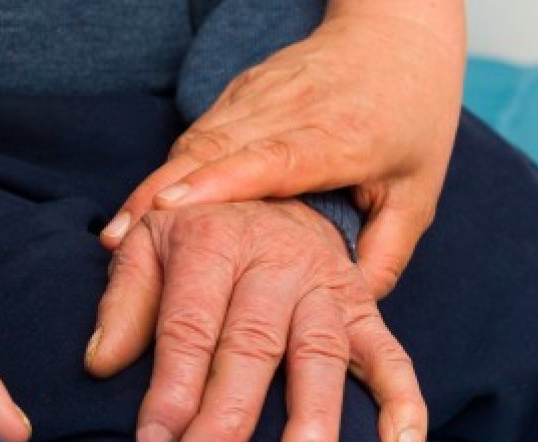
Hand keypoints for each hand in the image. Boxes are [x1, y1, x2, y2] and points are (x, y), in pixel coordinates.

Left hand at [86, 200, 426, 441]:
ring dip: (312, 418)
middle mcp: (274, 258)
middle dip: (226, 414)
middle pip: (252, 343)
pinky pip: (390, 352)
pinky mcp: (363, 306)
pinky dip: (401, 400)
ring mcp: (325, 284)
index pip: (189, 323)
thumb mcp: (146, 246)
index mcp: (212, 239)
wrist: (271, 190)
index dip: (170, 385)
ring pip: (320, 352)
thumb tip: (100, 365)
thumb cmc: (197, 234)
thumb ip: (122, 304)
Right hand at [101, 1, 464, 297]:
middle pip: (214, 150)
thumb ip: (385, 254)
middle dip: (161, 195)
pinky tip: (141, 209)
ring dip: (154, 187)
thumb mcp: (419, 192)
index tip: (172, 210)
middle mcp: (290, 109)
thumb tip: (348, 314)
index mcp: (340, 135)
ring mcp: (258, 95)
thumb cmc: (412, 116)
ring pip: (195, 141)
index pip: (273, 158)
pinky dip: (165, 173)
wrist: (396, 31)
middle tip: (119, 243)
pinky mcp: (239, 92)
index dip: (219, 183)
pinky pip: (195, 135)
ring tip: (118, 236)